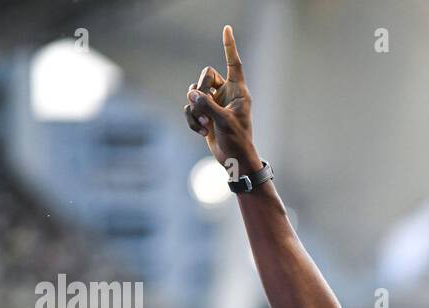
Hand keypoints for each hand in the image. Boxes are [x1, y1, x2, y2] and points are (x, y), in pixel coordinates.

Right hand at [184, 25, 259, 171]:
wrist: (234, 160)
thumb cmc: (237, 141)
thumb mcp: (224, 122)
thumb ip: (208, 106)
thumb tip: (191, 94)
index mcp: (238, 91)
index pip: (234, 64)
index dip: (229, 46)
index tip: (227, 28)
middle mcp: (226, 93)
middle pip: (205, 75)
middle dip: (200, 91)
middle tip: (202, 106)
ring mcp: (214, 103)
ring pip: (194, 92)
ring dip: (194, 109)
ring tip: (203, 124)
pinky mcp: (204, 113)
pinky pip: (190, 107)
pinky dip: (191, 119)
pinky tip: (200, 130)